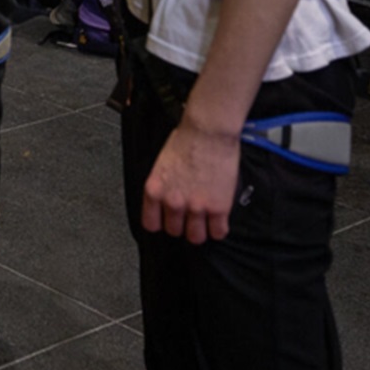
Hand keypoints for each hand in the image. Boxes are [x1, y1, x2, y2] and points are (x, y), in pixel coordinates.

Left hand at [141, 119, 242, 242]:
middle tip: (189, 217)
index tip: (166, 221)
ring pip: (195, 237)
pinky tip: (219, 221)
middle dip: (182, 225)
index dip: (160, 223)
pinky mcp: (219, 208)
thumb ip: (162, 186)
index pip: (150, 224)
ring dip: (200, 230)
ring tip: (204, 221)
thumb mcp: (161, 165)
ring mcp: (196, 207)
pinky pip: (218, 232)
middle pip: (174, 231)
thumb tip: (165, 198)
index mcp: (154, 191)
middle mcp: (172, 202)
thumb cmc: (185, 141)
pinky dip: (219, 229)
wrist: (208, 132)